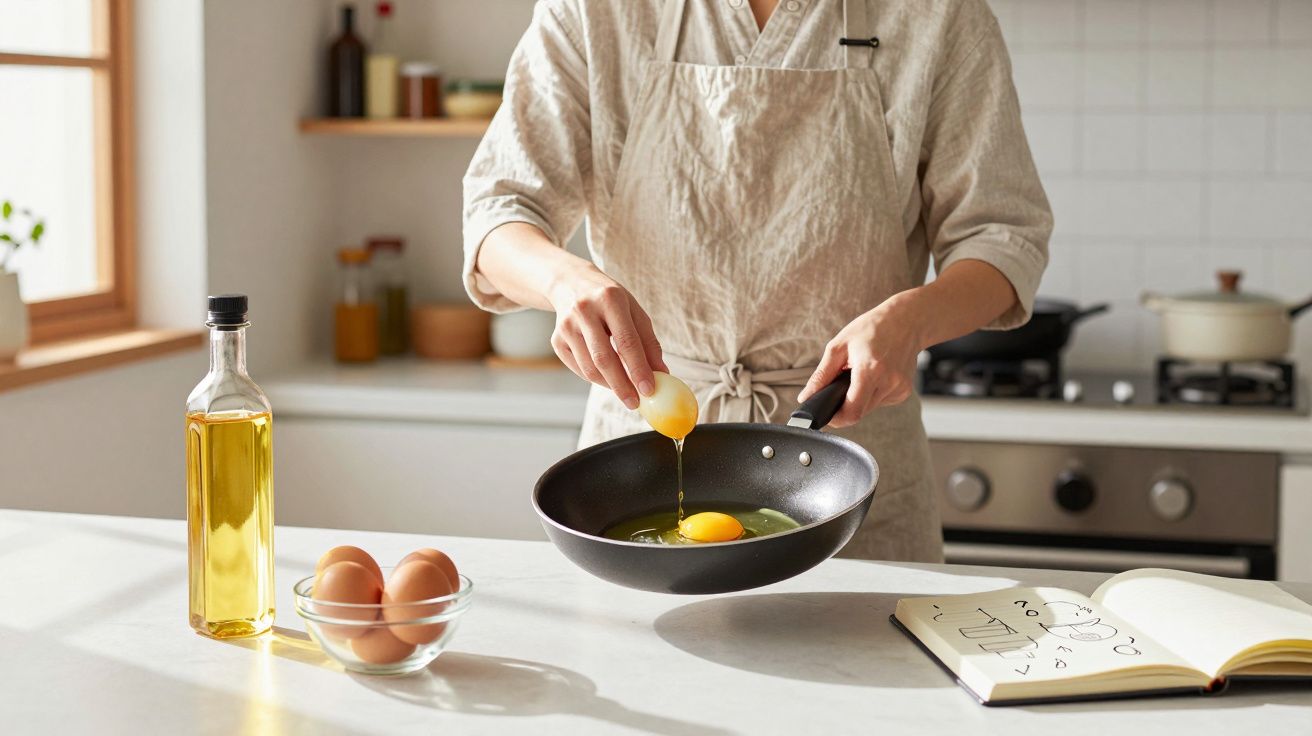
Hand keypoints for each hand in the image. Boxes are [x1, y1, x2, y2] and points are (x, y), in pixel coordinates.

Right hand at [547, 264, 666, 409]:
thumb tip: (661, 373)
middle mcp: (584, 311)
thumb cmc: (609, 300)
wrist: (570, 283)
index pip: (626, 341)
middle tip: (635, 403)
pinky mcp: (556, 340)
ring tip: (625, 391)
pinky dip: (595, 378)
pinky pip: (579, 368)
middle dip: (621, 385)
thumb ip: (648, 341)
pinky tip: (607, 378)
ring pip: (589, 367)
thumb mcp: (633, 311)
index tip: (649, 390)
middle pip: (604, 358)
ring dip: (609, 385)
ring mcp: (566, 326)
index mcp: (609, 300)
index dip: (638, 368)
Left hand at [797, 299, 921, 427]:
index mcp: (871, 370)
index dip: (836, 419)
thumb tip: (805, 397)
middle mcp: (889, 382)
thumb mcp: (839, 346)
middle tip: (840, 386)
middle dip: (845, 406)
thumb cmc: (872, 328)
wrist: (907, 320)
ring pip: (869, 408)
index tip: (827, 414)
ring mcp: (899, 388)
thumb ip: (821, 376)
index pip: (852, 412)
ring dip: (859, 398)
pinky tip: (875, 375)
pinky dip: (872, 393)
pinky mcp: (904, 391)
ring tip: (860, 374)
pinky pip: (880, 401)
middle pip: (860, 413)